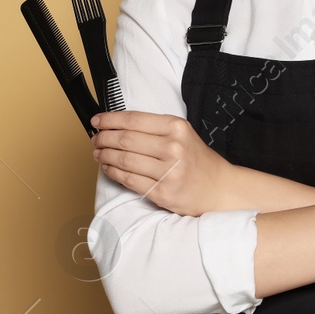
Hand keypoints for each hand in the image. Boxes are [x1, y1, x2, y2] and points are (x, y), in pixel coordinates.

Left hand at [90, 111, 235, 217]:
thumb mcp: (182, 133)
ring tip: (98, 153)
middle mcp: (173, 148)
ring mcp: (168, 172)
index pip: (133, 120)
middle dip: (103, 138)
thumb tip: (117, 125)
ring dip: (104, 156)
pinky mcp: (163, 192)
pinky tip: (108, 168)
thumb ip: (154, 128)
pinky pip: (129, 180)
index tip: (97, 120)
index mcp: (176, 128)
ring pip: (123, 160)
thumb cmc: (198, 160)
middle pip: (125, 140)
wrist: (219, 188)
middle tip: (95, 139)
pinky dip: (113, 173)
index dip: (109, 120)